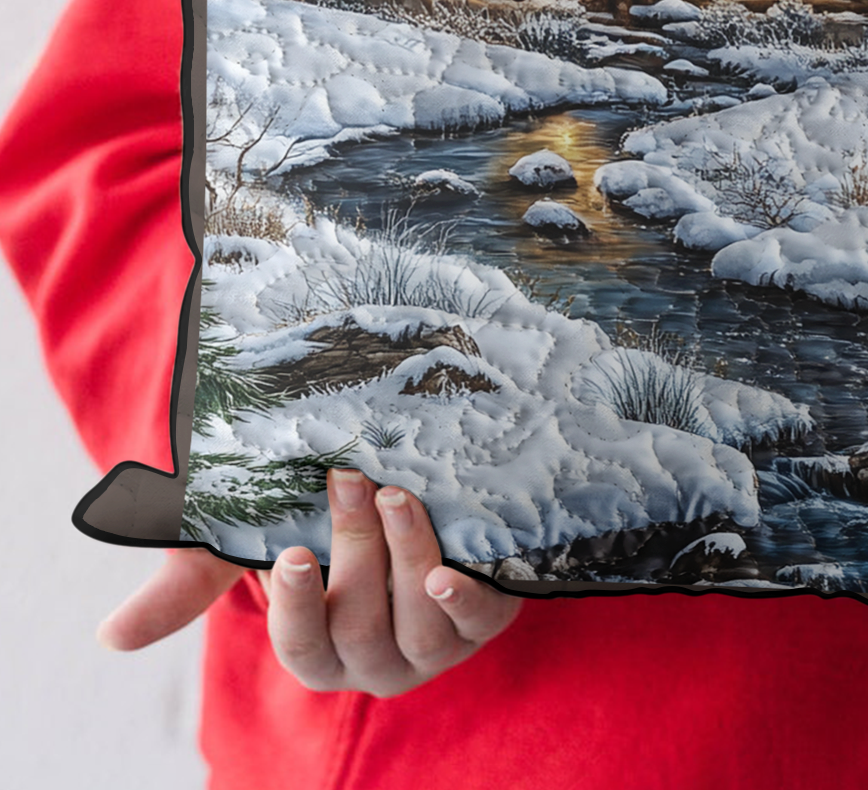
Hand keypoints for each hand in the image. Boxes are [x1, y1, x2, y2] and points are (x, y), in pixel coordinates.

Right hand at [99, 470, 522, 697]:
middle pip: (360, 624)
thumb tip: (109, 639)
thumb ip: (188, 582)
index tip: (292, 554)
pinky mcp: (482, 618)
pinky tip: (452, 571)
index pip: (302, 647)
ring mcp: (433, 645)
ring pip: (417, 623)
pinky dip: (467, 599)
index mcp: (317, 650)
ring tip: (397, 497)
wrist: (400, 483)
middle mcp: (374, 660)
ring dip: (407, 556)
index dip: (297, 606)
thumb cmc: (311, 521)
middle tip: (349, 482)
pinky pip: (481, 623)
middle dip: (354, 550)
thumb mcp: (245, 544)